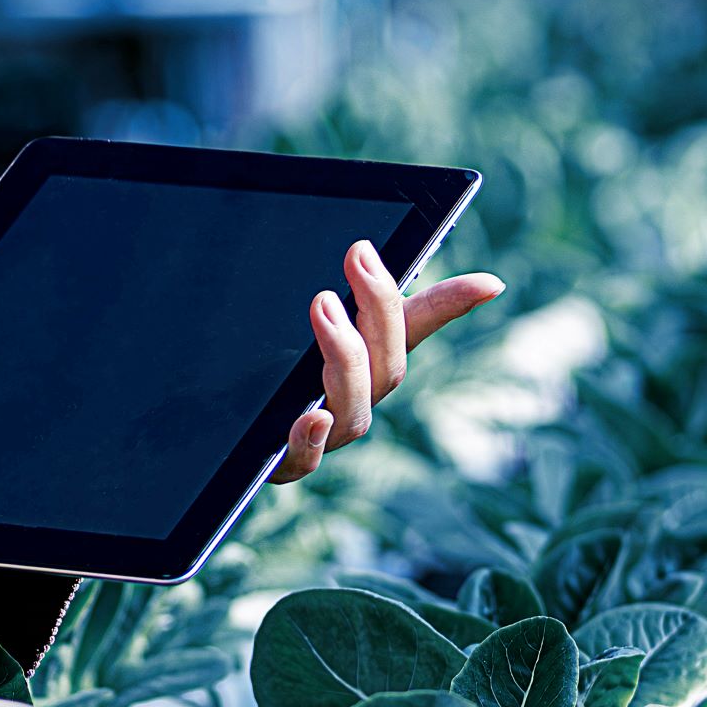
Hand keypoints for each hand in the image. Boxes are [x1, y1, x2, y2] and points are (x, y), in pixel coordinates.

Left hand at [272, 240, 504, 482]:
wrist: (216, 427)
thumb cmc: (270, 367)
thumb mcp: (300, 317)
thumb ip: (334, 288)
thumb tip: (360, 246)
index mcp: (367, 356)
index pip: (417, 325)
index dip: (454, 305)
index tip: (491, 282)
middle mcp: (357, 397)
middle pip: (388, 365)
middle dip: (379, 310)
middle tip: (357, 258)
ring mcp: (328, 433)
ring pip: (356, 410)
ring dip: (346, 357)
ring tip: (323, 306)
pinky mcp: (288, 461)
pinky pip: (306, 460)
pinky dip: (311, 439)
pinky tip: (310, 417)